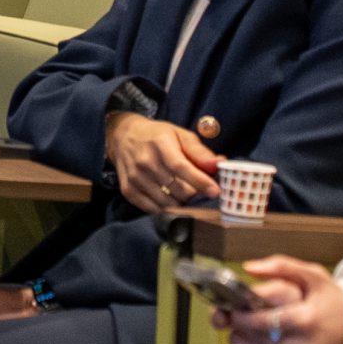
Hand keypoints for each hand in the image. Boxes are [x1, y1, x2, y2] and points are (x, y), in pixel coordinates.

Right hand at [104, 113, 218, 213]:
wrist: (123, 136)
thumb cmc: (157, 136)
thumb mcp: (180, 135)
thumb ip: (199, 151)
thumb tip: (219, 164)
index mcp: (160, 144)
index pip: (181, 167)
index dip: (200, 181)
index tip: (215, 191)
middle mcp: (145, 161)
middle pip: (177, 189)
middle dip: (193, 194)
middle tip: (198, 190)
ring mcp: (135, 177)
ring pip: (166, 203)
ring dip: (180, 203)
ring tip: (183, 194)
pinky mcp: (128, 190)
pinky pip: (152, 209)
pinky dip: (164, 208)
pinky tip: (169, 199)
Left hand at [217, 256, 342, 343]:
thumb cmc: (341, 307)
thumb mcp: (316, 278)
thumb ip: (282, 267)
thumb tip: (249, 267)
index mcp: (305, 321)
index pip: (256, 321)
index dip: (238, 316)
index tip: (231, 309)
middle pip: (253, 342)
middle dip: (238, 330)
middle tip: (235, 321)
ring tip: (245, 333)